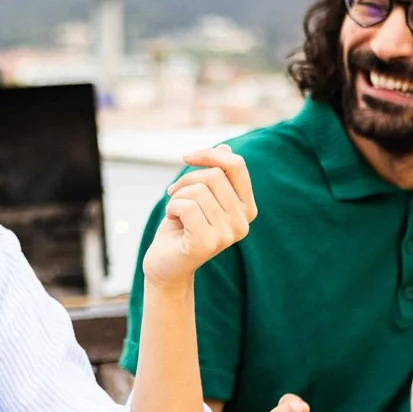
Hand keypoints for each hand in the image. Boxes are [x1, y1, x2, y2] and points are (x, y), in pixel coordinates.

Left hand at [142, 147, 256, 288]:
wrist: (165, 263)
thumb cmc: (182, 227)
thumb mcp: (199, 196)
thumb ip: (215, 175)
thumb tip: (226, 148)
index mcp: (246, 208)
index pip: (236, 166)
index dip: (210, 154)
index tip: (186, 156)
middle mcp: (243, 222)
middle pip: (214, 175)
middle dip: (186, 180)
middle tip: (174, 194)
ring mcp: (227, 235)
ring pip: (198, 191)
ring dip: (177, 196)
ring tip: (174, 211)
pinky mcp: (207, 244)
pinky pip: (187, 207)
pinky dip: (172, 207)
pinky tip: (172, 219)